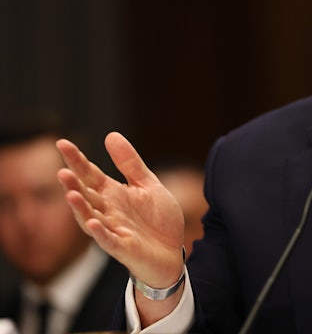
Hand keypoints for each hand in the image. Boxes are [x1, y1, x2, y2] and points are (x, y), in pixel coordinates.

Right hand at [56, 132, 184, 289]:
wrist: (173, 251)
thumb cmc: (158, 219)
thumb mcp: (147, 185)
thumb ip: (130, 163)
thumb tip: (111, 135)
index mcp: (113, 194)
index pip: (90, 174)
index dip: (76, 160)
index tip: (62, 143)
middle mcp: (108, 211)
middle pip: (86, 195)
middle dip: (74, 185)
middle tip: (62, 171)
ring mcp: (113, 229)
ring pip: (90, 218)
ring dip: (80, 208)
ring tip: (70, 194)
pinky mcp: (123, 247)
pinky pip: (108, 240)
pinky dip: (100, 233)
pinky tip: (93, 223)